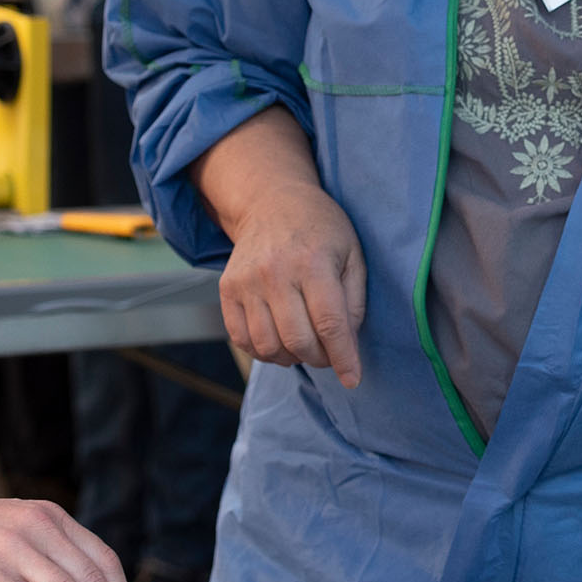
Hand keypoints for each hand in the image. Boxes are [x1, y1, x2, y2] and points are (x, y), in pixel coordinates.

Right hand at [216, 182, 366, 385]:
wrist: (273, 202)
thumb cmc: (322, 230)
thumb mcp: (352, 254)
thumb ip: (354, 301)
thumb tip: (347, 346)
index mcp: (313, 261)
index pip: (329, 323)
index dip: (343, 357)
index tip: (353, 379)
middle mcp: (276, 272)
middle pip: (298, 340)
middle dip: (319, 358)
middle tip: (328, 353)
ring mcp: (247, 281)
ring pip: (268, 346)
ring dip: (291, 358)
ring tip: (304, 345)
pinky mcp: (227, 289)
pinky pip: (242, 339)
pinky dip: (263, 352)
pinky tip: (279, 340)